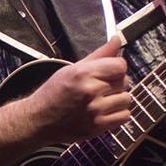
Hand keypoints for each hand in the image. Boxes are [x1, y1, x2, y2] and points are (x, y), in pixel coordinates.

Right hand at [0, 34, 130, 165]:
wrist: (39, 120)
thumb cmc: (54, 93)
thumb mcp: (73, 69)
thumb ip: (99, 55)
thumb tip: (117, 39)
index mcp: (84, 73)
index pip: (121, 65)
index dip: (117, 67)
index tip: (109, 71)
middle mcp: (91, 91)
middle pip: (125, 81)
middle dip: (116, 83)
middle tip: (101, 88)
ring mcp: (95, 111)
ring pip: (126, 99)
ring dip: (118, 99)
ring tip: (103, 100)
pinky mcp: (97, 126)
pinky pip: (125, 116)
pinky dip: (118, 114)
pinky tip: (105, 111)